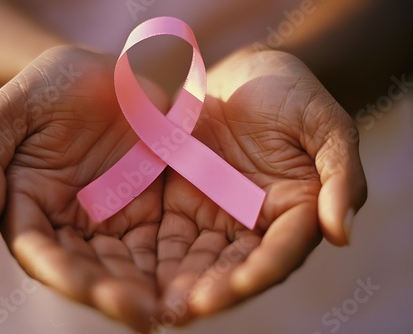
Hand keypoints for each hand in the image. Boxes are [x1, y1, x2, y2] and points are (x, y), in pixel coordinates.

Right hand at [0, 46, 168, 331]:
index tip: (92, 292)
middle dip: (113, 294)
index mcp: (30, 207)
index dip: (65, 274)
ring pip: (127, 265)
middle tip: (146, 314)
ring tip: (175, 306)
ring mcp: (111, 219)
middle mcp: (69, 224)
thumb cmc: (49, 88)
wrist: (101, 73)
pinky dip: (174, 262)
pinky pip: (160, 241)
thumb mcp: (10, 112)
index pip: (41, 252)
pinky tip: (194, 277)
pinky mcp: (147, 209)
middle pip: (89, 269)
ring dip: (149, 289)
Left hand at [155, 48, 366, 325]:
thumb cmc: (293, 95)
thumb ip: (340, 175)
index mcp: (296, 213)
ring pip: (197, 259)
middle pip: (233, 267)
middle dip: (209, 291)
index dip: (257, 273)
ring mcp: (217, 215)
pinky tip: (134, 271)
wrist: (247, 74)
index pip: (279, 253)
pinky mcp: (183, 202)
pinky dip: (155, 255)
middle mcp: (255, 225)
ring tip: (154, 302)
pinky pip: (169, 234)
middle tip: (178, 310)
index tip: (229, 289)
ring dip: (176, 283)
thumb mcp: (325, 126)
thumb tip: (342, 234)